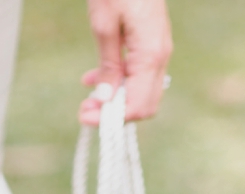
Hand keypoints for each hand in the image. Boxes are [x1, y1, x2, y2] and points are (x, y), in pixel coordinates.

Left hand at [80, 0, 172, 125]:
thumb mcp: (104, 24)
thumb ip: (108, 65)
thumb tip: (106, 98)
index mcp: (152, 55)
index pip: (138, 105)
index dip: (113, 118)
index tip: (86, 117)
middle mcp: (160, 57)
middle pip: (144, 104)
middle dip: (115, 114)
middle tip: (85, 111)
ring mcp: (158, 50)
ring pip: (141, 92)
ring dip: (115, 100)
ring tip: (87, 99)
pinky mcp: (150, 44)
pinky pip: (138, 74)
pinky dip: (119, 83)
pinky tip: (94, 79)